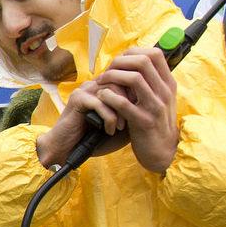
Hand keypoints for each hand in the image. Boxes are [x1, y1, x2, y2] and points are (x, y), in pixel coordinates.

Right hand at [34, 46, 179, 173]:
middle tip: (132, 120)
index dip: (138, 93)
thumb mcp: (122, 125)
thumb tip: (156, 106)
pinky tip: (109, 130)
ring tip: (121, 127)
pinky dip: (108, 118)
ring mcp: (86, 90)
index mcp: (108, 88)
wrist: (69, 150)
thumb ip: (135, 112)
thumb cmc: (97, 139)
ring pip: (112, 89)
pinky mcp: (78, 99)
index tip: (141, 112)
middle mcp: (97, 84)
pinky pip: (100, 102)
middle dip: (131, 101)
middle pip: (122, 80)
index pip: (129, 76)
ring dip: (120, 111)